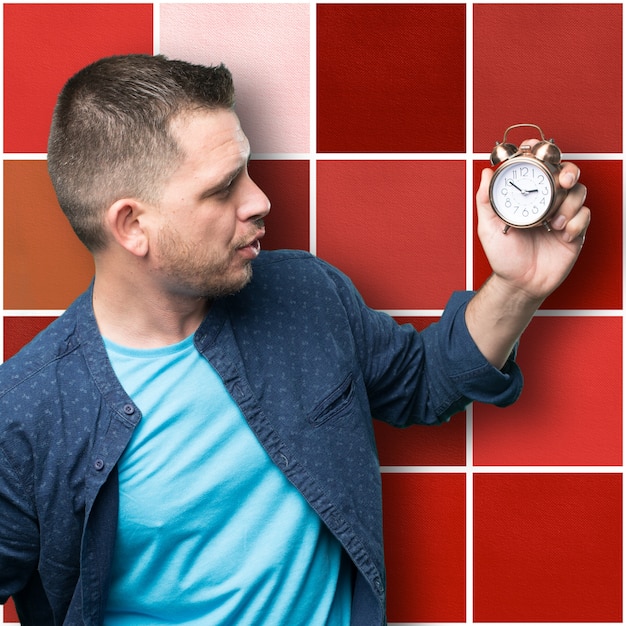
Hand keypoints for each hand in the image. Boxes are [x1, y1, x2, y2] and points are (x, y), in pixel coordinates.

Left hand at [476, 142, 590, 302]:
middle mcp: (546, 202)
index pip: (538, 167)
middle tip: (562, 181)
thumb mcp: (487, 227)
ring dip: (569, 203)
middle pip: (565, 173)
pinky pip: (585, 216)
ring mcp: (562, 215)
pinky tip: (562, 234)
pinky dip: (576, 223)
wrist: (519, 283)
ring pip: (578, 192)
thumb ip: (486, 200)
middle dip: (568, 171)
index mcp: (527, 197)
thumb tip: (486, 172)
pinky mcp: (575, 231)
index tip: (539, 151)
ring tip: (553, 223)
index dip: (541, 154)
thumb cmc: (503, 256)